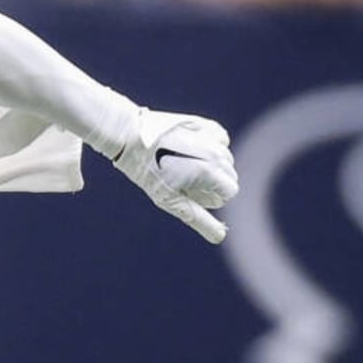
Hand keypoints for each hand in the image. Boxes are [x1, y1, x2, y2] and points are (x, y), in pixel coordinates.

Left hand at [112, 109, 239, 243]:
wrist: (131, 136)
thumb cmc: (148, 171)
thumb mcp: (170, 200)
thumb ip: (198, 219)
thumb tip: (220, 237)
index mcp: (210, 172)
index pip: (231, 192)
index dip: (212, 197)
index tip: (190, 192)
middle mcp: (216, 153)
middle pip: (230, 176)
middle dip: (213, 182)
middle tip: (183, 177)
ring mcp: (211, 137)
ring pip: (226, 159)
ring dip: (212, 164)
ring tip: (183, 162)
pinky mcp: (206, 124)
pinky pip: (220, 140)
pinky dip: (212, 146)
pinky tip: (191, 148)